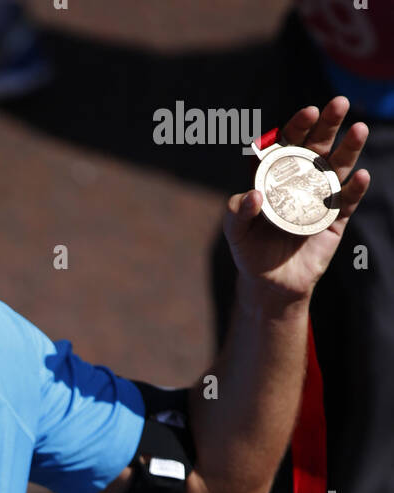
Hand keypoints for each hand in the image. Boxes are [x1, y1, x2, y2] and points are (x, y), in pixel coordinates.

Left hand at [223, 97, 369, 307]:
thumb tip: (252, 196)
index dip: (298, 127)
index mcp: (277, 177)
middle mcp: (301, 181)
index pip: (288, 144)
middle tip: (339, 103)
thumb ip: (236, 212)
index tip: (308, 112)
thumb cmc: (250, 253)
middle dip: (328, 124)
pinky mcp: (335, 219)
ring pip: (337, 167)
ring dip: (349, 148)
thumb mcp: (235, 233)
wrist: (270, 286)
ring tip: (359, 129)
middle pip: (317, 147)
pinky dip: (355, 189)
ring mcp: (320, 198)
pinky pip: (347, 201)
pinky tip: (361, 176)